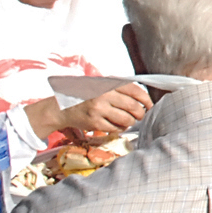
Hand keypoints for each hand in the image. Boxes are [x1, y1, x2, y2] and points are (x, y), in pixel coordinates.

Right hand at [33, 83, 151, 141]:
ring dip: (131, 122)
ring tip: (129, 121)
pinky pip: (115, 128)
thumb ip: (118, 88)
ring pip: (126, 119)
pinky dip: (120, 128)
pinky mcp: (94, 123)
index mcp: (108, 84)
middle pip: (133, 106)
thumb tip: (142, 96)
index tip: (150, 104)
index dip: (146, 99)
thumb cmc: (85, 95)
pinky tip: (118, 126)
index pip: (135, 90)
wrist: (61, 107)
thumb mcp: (100, 84)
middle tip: (140, 115)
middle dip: (141, 113)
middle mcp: (104, 95)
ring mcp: (99, 110)